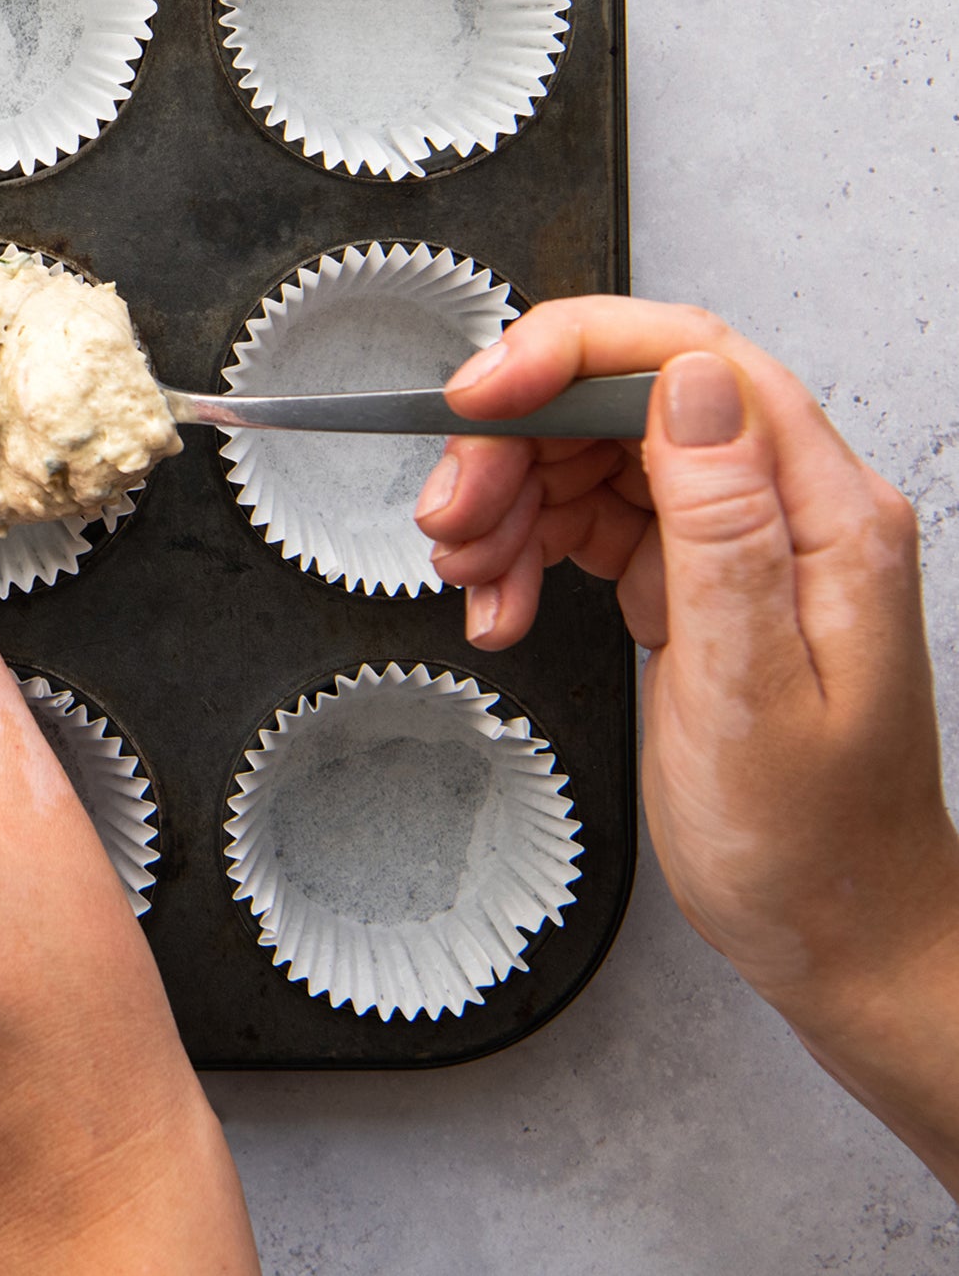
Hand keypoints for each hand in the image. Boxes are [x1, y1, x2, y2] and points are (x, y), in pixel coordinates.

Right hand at [415, 296, 958, 1189]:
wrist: (839, 934)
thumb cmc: (812, 843)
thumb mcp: (753, 689)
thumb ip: (723, 525)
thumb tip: (690, 381)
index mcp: (825, 516)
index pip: (692, 362)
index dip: (569, 353)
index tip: (478, 397)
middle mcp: (786, 510)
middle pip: (620, 405)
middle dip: (514, 446)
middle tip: (449, 520)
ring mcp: (736, 543)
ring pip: (591, 461)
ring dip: (508, 504)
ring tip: (470, 580)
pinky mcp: (693, 581)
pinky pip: (588, 525)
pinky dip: (526, 554)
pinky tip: (502, 606)